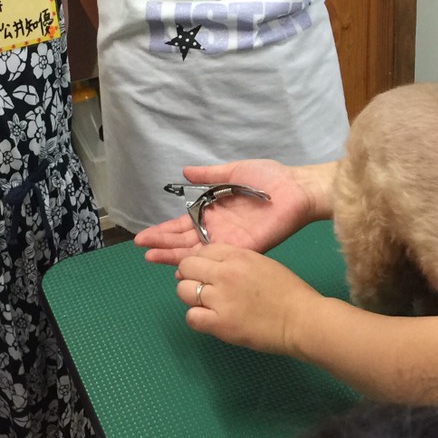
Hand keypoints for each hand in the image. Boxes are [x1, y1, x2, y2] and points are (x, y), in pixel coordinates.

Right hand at [135, 160, 318, 264]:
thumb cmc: (269, 178)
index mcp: (214, 212)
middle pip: (184, 241)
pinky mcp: (243, 248)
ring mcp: (229, 241)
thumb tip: (184, 172)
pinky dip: (198, 262)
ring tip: (151, 257)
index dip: (164, 231)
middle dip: (162, 244)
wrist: (296, 188)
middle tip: (142, 249)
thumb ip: (209, 175)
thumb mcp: (232, 171)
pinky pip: (216, 257)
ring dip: (173, 254)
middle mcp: (218, 229)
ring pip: (195, 251)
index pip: (183, 225)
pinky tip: (181, 266)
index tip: (144, 237)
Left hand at [175, 244, 320, 354]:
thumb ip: (236, 262)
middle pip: (187, 267)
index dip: (202, 262)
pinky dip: (197, 318)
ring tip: (207, 305)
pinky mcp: (219, 323)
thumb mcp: (262, 264)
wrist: (302, 319)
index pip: (202, 251)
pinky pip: (191, 317)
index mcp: (238, 255)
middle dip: (191, 276)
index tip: (208, 272)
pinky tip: (211, 320)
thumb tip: (212, 269)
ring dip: (192, 297)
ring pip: (183, 291)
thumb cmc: (289, 292)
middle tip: (203, 289)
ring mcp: (219, 298)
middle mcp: (225, 272)